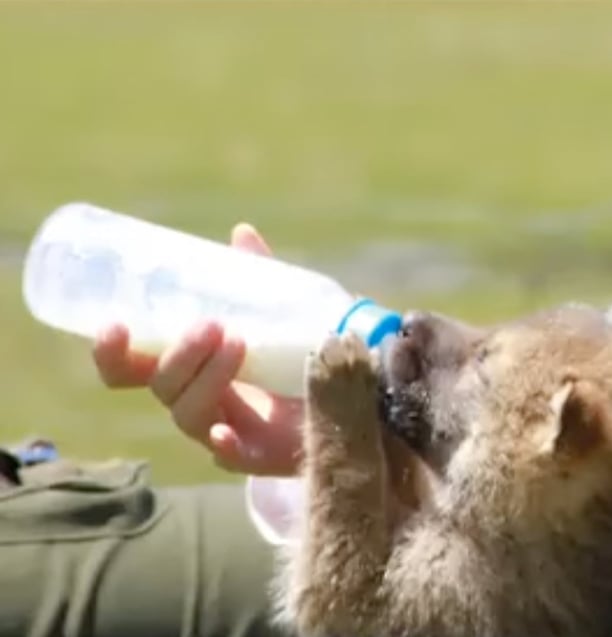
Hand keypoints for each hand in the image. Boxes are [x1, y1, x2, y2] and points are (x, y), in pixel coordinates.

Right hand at [91, 223, 303, 474]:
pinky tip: (226, 432)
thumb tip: (242, 233)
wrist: (342, 402)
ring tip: (238, 343)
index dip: (113, 352)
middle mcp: (197, 400)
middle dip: (176, 354)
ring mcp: (223, 430)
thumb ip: (257, 278)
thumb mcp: (275, 312)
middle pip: (161, 386)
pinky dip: (225, 446)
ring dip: (206, 379)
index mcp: (187, 369)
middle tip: (210, 324)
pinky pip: (231, 458)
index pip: (130, 368)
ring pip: (189, 414)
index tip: (113, 324)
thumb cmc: (293, 355)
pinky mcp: (257, 454)